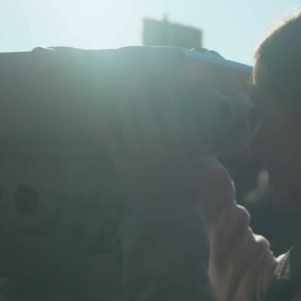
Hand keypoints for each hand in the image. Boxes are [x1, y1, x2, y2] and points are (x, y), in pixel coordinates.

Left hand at [98, 77, 205, 205]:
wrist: (166, 219)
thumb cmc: (184, 190)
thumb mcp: (196, 167)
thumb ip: (195, 145)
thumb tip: (194, 120)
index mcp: (179, 154)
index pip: (173, 120)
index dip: (167, 99)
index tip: (163, 83)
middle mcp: (159, 156)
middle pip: (147, 121)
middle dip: (142, 99)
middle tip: (137, 82)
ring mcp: (140, 163)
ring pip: (130, 130)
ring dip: (126, 109)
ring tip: (124, 94)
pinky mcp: (126, 172)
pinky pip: (115, 148)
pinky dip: (108, 131)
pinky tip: (104, 116)